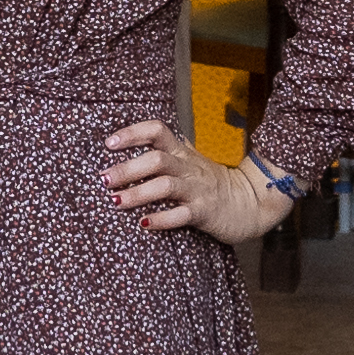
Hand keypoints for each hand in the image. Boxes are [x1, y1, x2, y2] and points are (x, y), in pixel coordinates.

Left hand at [103, 119, 289, 250]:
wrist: (250, 202)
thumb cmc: (211, 183)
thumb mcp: (190, 162)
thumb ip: (165, 155)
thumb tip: (126, 151)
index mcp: (182, 152)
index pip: (157, 131)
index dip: (132, 133)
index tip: (109, 143)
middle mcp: (188, 168)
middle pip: (156, 159)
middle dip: (126, 168)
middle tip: (103, 179)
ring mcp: (197, 190)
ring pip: (165, 186)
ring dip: (137, 193)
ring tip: (115, 201)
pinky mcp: (205, 212)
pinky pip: (181, 215)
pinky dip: (161, 219)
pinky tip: (144, 223)